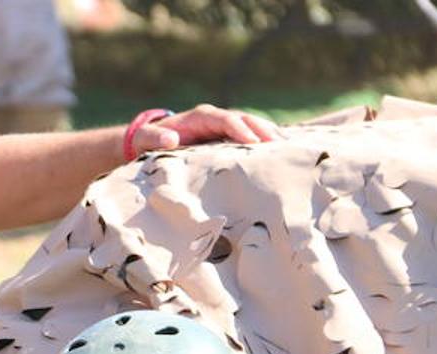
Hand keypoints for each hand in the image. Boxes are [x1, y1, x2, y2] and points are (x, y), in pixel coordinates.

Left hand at [132, 104, 282, 154]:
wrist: (152, 141)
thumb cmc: (149, 141)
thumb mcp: (146, 139)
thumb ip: (155, 138)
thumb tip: (171, 139)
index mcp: (201, 117)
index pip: (225, 119)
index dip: (240, 129)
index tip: (253, 143)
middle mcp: (216, 118)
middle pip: (246, 120)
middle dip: (264, 130)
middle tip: (282, 146)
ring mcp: (225, 127)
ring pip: (253, 127)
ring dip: (270, 135)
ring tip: (290, 149)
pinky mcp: (228, 138)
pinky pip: (250, 137)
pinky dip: (265, 143)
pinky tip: (282, 153)